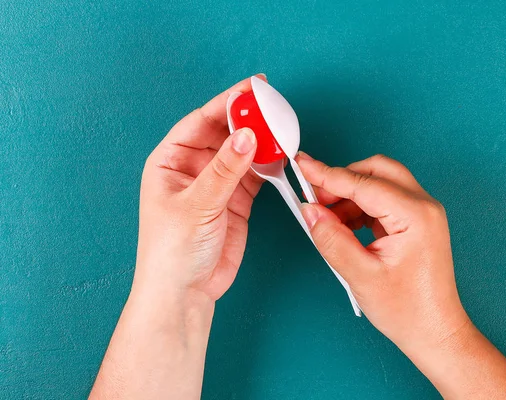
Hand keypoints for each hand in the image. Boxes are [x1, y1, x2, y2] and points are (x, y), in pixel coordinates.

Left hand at [91, 76, 265, 399]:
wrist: (186, 292)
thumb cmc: (171, 252)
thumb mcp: (196, 206)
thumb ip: (224, 171)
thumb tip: (246, 136)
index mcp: (170, 161)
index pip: (200, 121)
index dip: (226, 103)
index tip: (252, 89)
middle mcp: (193, 167)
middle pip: (224, 132)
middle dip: (248, 118)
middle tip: (273, 105)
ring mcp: (217, 183)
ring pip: (242, 151)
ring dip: (261, 140)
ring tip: (282, 127)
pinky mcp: (236, 200)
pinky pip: (255, 173)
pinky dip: (269, 163)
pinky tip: (281, 154)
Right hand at [297, 153, 505, 398]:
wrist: (434, 332)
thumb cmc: (407, 311)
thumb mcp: (361, 276)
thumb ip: (332, 239)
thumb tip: (310, 211)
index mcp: (415, 215)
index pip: (364, 183)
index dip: (328, 174)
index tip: (302, 164)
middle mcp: (423, 206)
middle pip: (376, 171)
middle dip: (342, 179)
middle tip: (313, 195)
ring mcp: (422, 213)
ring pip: (379, 184)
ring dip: (349, 195)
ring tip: (325, 219)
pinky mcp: (415, 222)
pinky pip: (383, 201)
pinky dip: (359, 207)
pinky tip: (342, 226)